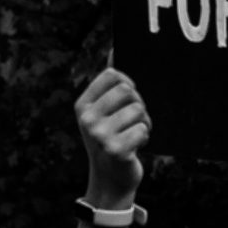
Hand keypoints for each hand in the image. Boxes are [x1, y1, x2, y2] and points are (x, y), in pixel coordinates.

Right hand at [75, 68, 150, 208]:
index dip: (128, 84)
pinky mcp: (115, 150)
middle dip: (138, 105)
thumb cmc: (111, 138)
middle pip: (128, 91)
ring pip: (139, 110)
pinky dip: (144, 138)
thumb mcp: (104, 111)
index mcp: (82, 105)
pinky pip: (144, 129)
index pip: (113, 75)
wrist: (110, 180)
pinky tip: (134, 147)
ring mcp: (99, 135)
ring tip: (132, 135)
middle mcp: (87, 119)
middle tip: (132, 121)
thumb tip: (116, 48)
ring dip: (143, 123)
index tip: (127, 100)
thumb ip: (109, 82)